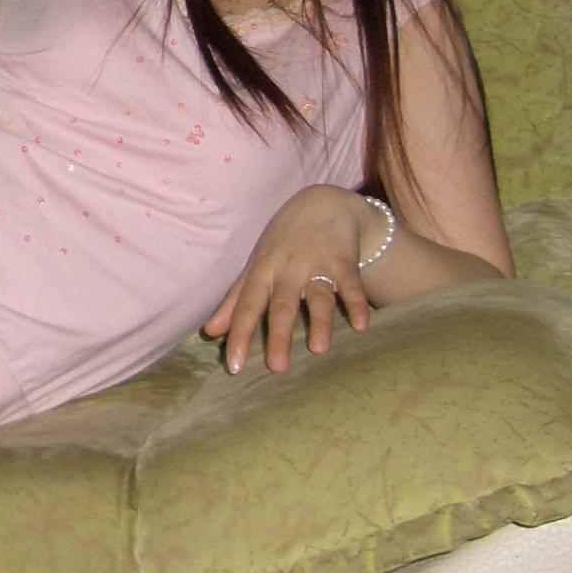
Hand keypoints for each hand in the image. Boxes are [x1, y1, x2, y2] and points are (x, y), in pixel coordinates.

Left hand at [200, 185, 371, 373]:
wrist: (322, 204)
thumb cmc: (283, 242)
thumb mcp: (257, 266)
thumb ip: (235, 300)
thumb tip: (210, 332)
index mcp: (263, 272)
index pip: (247, 306)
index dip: (239, 334)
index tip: (233, 366)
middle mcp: (289, 269)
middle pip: (282, 305)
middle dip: (279, 335)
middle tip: (277, 368)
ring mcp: (318, 264)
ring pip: (318, 296)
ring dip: (319, 321)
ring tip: (319, 349)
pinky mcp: (345, 261)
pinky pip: (352, 285)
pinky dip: (357, 303)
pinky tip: (361, 326)